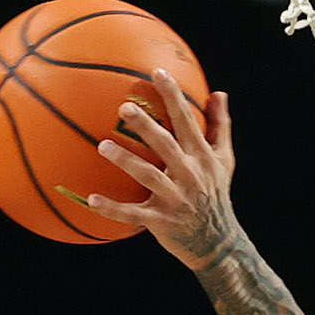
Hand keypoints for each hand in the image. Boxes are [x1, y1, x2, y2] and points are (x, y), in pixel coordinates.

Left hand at [85, 71, 239, 268]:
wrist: (218, 242)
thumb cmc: (217, 194)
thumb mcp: (224, 160)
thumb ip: (220, 126)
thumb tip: (219, 93)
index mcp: (201, 157)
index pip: (187, 120)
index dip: (173, 96)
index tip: (157, 72)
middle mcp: (189, 175)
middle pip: (166, 145)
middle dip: (146, 126)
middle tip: (124, 107)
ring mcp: (174, 199)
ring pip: (148, 176)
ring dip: (126, 161)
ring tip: (103, 145)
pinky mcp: (160, 221)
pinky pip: (132, 213)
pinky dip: (111, 208)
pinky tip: (90, 199)